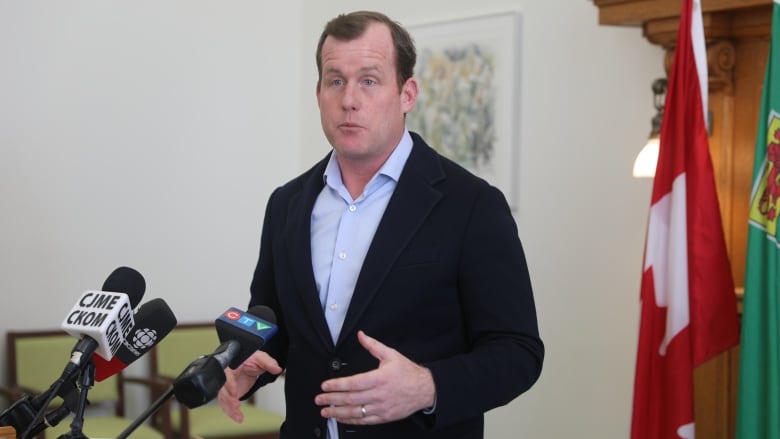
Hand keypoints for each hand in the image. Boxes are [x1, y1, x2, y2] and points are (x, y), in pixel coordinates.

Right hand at [217, 350, 282, 421]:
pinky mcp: (228, 395)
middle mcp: (224, 376)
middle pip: (222, 388)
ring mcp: (225, 386)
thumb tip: (277, 368)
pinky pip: (227, 405)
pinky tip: (239, 418)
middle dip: (228, 398)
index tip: (235, 392)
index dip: (229, 383)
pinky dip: (232, 413)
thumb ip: (268, 362)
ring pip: (223, 399)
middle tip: (235, 405)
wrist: (245, 364)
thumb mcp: (259, 358)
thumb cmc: (249, 359)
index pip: (226, 374)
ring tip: (238, 416)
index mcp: (230, 365)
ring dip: (230, 408)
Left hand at [314, 331, 435, 424]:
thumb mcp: (391, 355)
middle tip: (319, 399)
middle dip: (332, 399)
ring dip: (338, 412)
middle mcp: (379, 395)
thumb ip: (373, 345)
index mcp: (379, 378)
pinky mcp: (384, 417)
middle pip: (350, 399)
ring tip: (326, 411)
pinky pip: (364, 421)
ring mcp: (381, 408)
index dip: (336, 385)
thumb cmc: (408, 373)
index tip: (325, 386)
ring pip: (355, 412)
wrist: (425, 389)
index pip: (353, 383)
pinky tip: (342, 418)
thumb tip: (361, 335)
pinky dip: (351, 420)